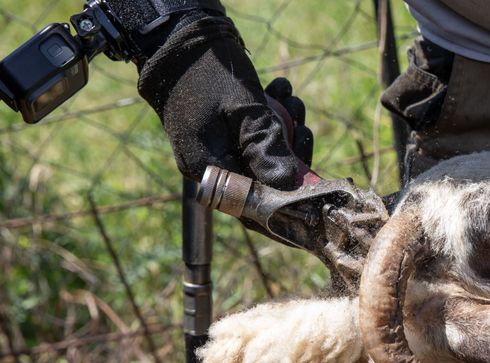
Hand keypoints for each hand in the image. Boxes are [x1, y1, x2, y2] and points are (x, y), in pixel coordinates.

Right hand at [135, 15, 305, 188]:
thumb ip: (267, 148)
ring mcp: (214, 146)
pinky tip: (278, 89)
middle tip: (302, 119)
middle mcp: (209, 164)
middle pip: (262, 176)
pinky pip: (251, 133)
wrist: (177, 34)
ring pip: (261, 151)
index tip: (312, 182)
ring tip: (290, 96)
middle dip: (290, 150)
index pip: (254, 201)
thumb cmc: (208, 70)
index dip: (286, 196)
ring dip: (285, 125)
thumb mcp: (244, 109)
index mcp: (209, 168)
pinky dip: (268, 115)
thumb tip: (291, 185)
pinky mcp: (220, 129)